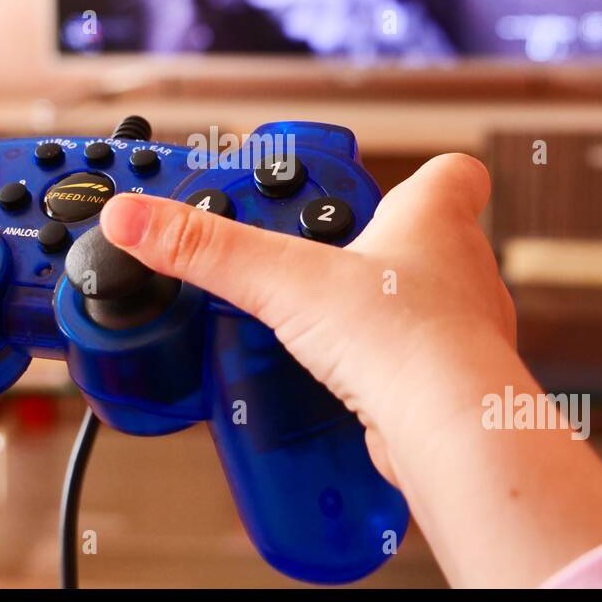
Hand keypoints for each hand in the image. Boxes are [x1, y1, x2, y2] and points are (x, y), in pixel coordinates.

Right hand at [99, 154, 601, 586]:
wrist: (451, 428)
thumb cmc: (406, 338)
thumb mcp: (285, 280)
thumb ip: (209, 249)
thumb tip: (138, 217)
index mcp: (435, 222)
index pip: (453, 173)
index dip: (418, 173)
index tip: (374, 186)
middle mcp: (461, 272)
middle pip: (430, 241)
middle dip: (374, 248)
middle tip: (322, 258)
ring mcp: (462, 331)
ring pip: (426, 306)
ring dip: (380, 311)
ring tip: (327, 323)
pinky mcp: (447, 385)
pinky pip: (414, 365)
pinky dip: (382, 370)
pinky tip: (347, 382)